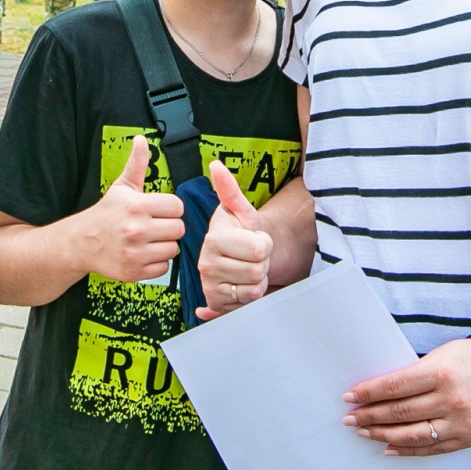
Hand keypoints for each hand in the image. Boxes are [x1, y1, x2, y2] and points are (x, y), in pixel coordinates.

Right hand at [76, 135, 184, 282]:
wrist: (81, 243)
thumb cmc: (105, 214)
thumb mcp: (122, 187)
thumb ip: (137, 164)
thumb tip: (141, 139)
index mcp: (137, 206)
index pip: (177, 207)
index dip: (169, 208)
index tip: (157, 211)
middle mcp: (137, 229)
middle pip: (179, 229)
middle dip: (168, 227)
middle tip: (153, 226)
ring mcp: (135, 252)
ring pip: (173, 249)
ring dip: (163, 245)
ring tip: (147, 240)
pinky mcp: (134, 271)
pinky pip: (163, 268)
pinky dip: (156, 263)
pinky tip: (142, 254)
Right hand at [196, 160, 271, 319]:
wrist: (239, 257)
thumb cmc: (242, 232)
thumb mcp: (241, 210)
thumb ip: (230, 189)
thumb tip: (216, 165)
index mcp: (213, 238)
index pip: (258, 250)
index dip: (264, 244)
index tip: (253, 239)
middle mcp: (206, 263)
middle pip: (258, 270)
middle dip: (262, 263)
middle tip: (251, 256)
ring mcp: (209, 285)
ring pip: (254, 289)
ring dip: (257, 279)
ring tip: (247, 268)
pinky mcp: (215, 304)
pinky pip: (248, 303)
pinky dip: (251, 295)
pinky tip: (241, 283)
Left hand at [342, 337, 470, 455]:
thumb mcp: (444, 355)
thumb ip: (416, 372)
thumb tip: (382, 388)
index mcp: (442, 373)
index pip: (394, 385)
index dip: (369, 392)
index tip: (350, 396)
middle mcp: (450, 399)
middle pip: (399, 412)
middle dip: (369, 415)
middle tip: (350, 417)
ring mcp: (460, 423)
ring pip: (411, 435)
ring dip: (382, 434)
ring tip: (363, 431)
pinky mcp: (468, 439)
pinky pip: (431, 449)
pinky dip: (406, 450)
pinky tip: (388, 447)